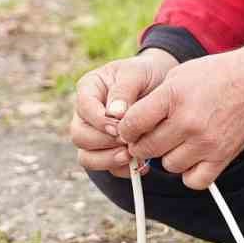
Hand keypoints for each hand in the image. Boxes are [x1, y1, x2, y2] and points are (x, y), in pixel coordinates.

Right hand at [70, 48, 177, 176]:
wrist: (163, 86)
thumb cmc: (146, 75)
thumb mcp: (137, 73)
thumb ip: (124, 90)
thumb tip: (114, 114)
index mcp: (89, 89)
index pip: (84, 108)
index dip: (99, 121)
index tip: (119, 127)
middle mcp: (86, 114)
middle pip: (79, 136)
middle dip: (104, 142)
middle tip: (129, 141)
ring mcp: (94, 134)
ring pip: (86, 156)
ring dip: (108, 159)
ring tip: (131, 155)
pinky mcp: (107, 151)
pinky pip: (105, 168)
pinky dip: (121, 169)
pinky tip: (140, 164)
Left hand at [117, 47, 243, 190]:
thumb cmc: (215, 74)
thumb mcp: (178, 76)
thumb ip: (153, 101)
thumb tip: (129, 126)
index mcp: (173, 97)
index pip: (132, 124)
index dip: (125, 129)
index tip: (130, 129)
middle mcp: (188, 121)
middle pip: (147, 148)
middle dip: (143, 143)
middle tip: (150, 136)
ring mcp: (206, 142)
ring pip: (168, 166)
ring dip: (168, 156)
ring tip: (178, 141)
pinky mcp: (223, 156)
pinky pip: (193, 180)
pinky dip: (189, 172)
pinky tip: (192, 156)